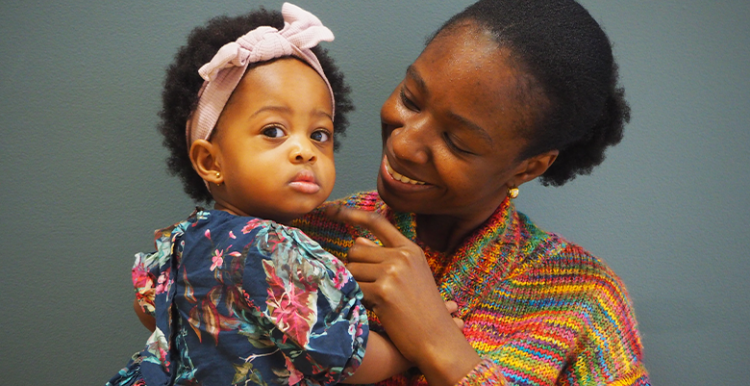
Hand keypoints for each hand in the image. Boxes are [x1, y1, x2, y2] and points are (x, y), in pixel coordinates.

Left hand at [326, 206, 479, 385]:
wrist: (438, 340)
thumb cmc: (423, 312)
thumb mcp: (410, 277)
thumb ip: (386, 257)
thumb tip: (358, 241)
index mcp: (411, 249)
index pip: (376, 222)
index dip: (351, 214)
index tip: (331, 209)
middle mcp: (402, 256)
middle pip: (356, 249)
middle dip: (355, 268)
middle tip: (371, 289)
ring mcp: (393, 272)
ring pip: (351, 269)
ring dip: (355, 285)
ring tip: (376, 301)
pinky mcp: (383, 291)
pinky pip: (353, 288)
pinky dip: (357, 299)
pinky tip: (374, 309)